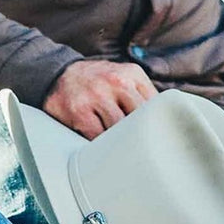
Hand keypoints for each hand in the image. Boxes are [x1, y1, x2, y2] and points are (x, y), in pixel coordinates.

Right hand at [42, 60, 157, 139]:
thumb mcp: (123, 77)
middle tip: (142, 150)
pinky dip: (100, 144)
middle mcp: (116, 81)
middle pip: (140, 118)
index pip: (155, 104)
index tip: (157, 137)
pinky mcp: (79, 111)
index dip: (157, 123)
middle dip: (141, 135)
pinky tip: (101, 145)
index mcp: (132, 73)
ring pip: (119, 129)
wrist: (58, 75)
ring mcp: (97, 96)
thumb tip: (165, 119)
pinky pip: (97, 136)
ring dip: (120, 141)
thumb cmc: (96, 82)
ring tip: (121, 149)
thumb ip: (142, 94)